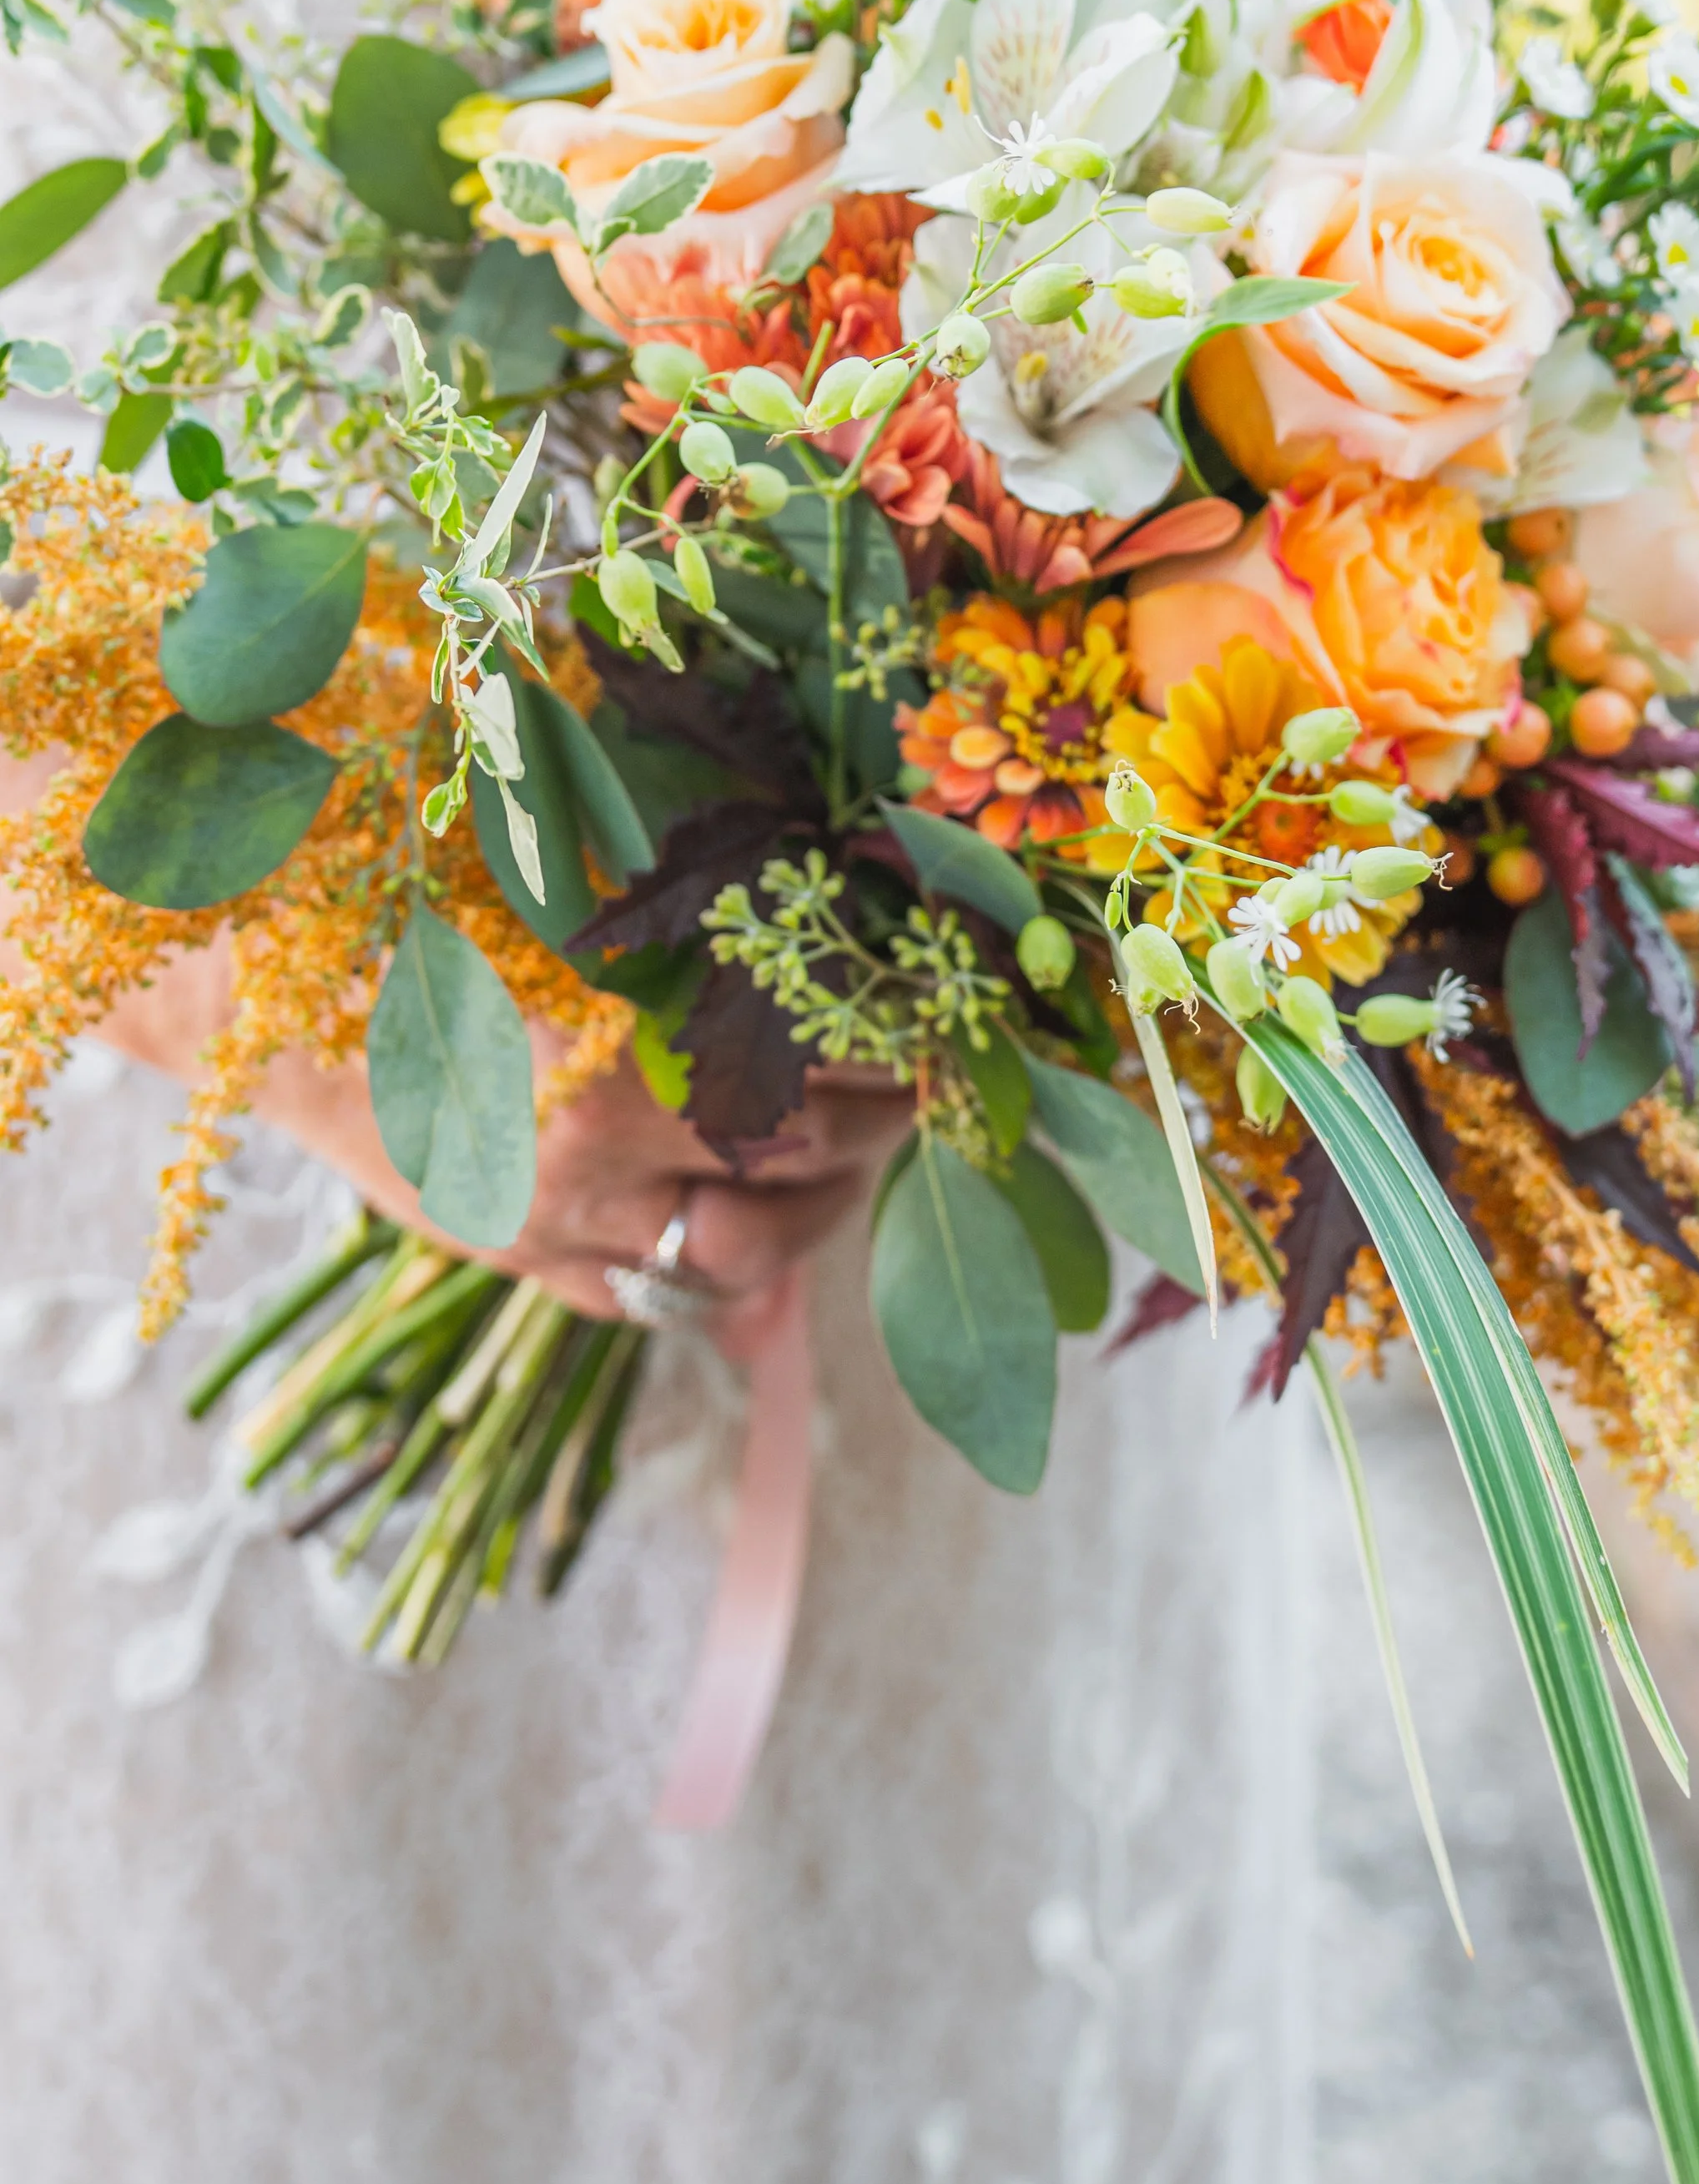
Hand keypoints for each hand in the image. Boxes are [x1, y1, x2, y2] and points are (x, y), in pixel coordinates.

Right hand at [79, 920, 912, 1324]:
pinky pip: (669, 1301)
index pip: (818, 1057)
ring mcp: (564, 1227)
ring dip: (827, 1207)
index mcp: (619, 1036)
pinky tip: (760, 1215)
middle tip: (919, 1076)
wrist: (270, 998)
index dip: (898, 1040)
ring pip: (757, 1255)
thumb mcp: (563, 882)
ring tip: (851, 1149)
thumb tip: (828, 903)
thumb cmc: (422, 905)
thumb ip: (692, 911)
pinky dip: (734, 1270)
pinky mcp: (531, 1269)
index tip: (943, 1016)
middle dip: (882, 1115)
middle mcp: (600, 1151)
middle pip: (806, 1155)